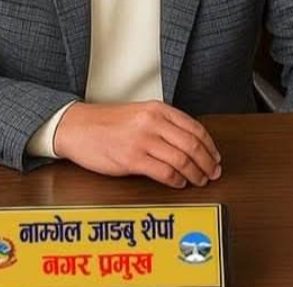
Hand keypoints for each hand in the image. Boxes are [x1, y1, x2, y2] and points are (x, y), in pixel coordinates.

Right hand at [52, 101, 221, 188]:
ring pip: (182, 160)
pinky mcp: (132, 158)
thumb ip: (163, 124)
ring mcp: (142, 140)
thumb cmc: (105, 123)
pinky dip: (176, 180)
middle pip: (192, 144)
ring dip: (195, 174)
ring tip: (198, 180)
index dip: (210, 146)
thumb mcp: (139, 113)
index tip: (215, 157)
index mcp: (156, 109)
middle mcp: (152, 122)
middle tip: (213, 172)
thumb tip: (189, 144)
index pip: (195, 127)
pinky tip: (178, 183)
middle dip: (207, 162)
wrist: (76, 127)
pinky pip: (164, 172)